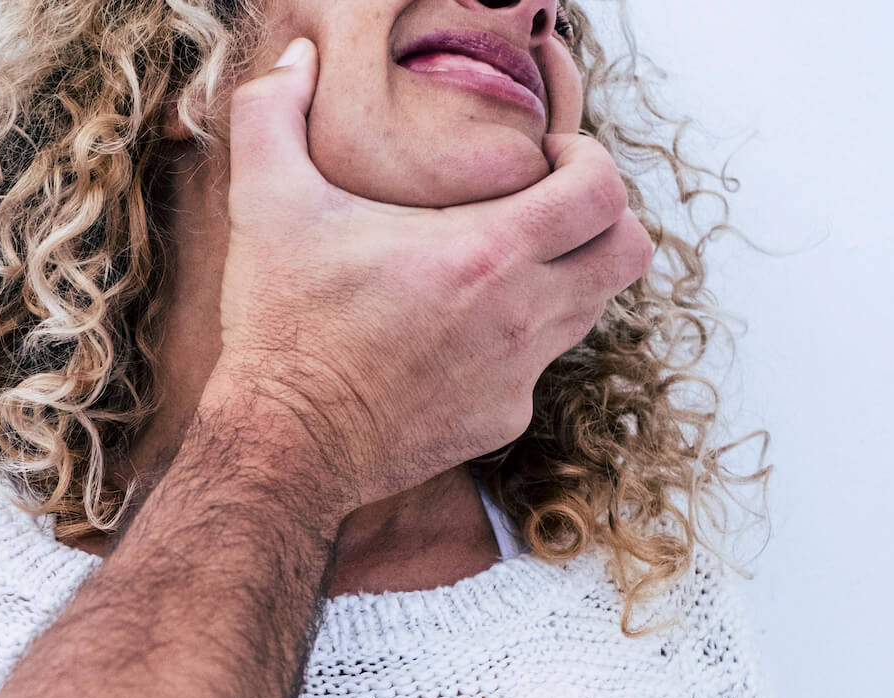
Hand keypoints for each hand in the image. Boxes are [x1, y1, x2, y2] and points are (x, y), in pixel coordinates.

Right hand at [209, 38, 653, 512]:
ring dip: (564, 277)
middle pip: (628, 253)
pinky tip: (458, 334)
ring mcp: (517, 376)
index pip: (604, 191)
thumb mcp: (265, 205)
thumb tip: (296, 57)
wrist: (282, 445)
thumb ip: (274, 112)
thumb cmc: (282, 328)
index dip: (591, 160)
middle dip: (602, 218)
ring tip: (500, 265)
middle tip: (547, 206)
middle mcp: (521, 317)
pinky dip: (519, 342)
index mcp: (485, 254)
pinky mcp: (501, 420)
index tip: (547, 159)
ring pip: (591, 311)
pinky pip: (539, 367)